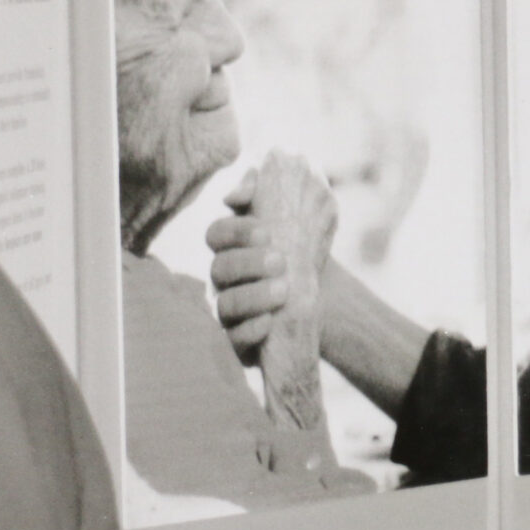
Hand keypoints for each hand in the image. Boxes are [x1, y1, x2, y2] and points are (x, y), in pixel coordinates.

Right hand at [248, 154, 334, 436]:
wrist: (310, 298)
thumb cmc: (296, 248)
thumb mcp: (293, 216)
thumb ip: (271, 193)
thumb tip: (241, 190)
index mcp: (233, 245)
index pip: (218, 233)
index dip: (238, 231)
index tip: (266, 230)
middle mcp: (225, 276)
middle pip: (220, 268)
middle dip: (248, 262)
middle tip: (280, 259)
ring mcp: (230, 308)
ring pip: (225, 305)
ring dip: (253, 296)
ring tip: (284, 290)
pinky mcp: (240, 339)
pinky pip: (233, 340)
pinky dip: (251, 331)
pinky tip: (270, 323)